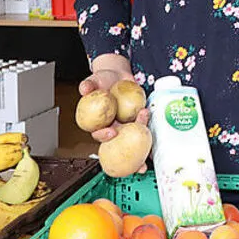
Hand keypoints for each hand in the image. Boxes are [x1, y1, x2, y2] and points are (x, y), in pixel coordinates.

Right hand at [78, 54, 149, 173]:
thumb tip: (84, 88)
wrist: (117, 75)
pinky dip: (149, 134)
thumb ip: (89, 85)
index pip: (98, 133)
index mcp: (99, 122)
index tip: (111, 131)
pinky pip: (143, 129)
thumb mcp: (94, 81)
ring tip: (147, 153)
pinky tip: (154, 138)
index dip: (103, 136)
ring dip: (140, 152)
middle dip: (126, 158)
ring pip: (132, 141)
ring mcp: (126, 126)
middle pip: (117, 145)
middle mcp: (113, 127)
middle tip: (135, 162)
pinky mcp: (137, 121)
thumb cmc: (102, 81)